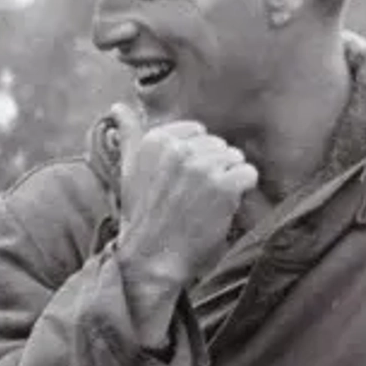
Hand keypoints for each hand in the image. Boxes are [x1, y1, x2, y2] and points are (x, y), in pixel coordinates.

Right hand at [109, 104, 258, 346]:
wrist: (152, 258)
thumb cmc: (142, 216)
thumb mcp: (129, 169)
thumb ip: (128, 133)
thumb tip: (117, 106)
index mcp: (157, 140)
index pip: (197, 133)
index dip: (194, 159)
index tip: (180, 183)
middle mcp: (179, 149)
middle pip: (218, 146)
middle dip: (212, 169)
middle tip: (191, 198)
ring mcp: (202, 166)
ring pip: (235, 159)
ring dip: (227, 181)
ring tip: (205, 203)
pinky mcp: (224, 185)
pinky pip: (248, 174)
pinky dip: (241, 191)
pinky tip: (221, 207)